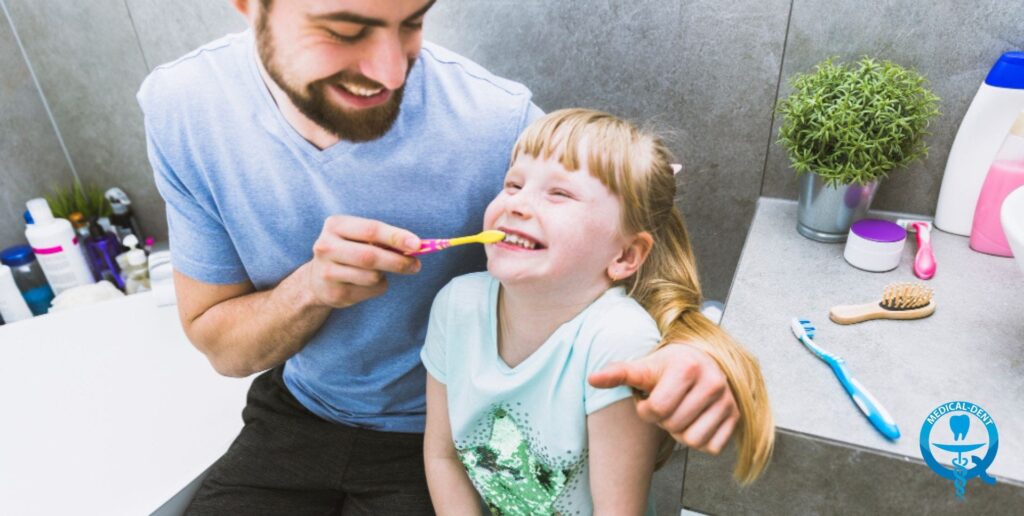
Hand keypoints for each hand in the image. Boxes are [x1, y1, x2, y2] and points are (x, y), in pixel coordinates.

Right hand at [308, 215, 421, 307]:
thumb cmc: (349, 251)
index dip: (396, 237)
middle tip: (416, 265)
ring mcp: (327, 271)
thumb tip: (416, 246)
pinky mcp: (333, 293)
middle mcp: (326, 246)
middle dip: (398, 261)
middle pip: (370, 256)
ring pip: (372, 276)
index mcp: (336, 225)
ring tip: (379, 272)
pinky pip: (369, 291)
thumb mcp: (359, 237)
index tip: (417, 244)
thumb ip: (384, 239)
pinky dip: (377, 287)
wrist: (317, 279)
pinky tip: (365, 283)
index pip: (371, 230)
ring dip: (385, 276)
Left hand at [588, 343, 738, 453]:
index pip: (658, 410)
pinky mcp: (735, 416)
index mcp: (687, 367)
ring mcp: (727, 400)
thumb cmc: (667, 366)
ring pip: (693, 440)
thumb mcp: (643, 367)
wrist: (700, 360)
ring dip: (680, 433)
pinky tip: (694, 421)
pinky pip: (712, 447)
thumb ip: (618, 373)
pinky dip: (699, 441)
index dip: (646, 410)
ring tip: (679, 414)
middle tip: (666, 406)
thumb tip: (592, 378)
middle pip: (674, 426)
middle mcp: (713, 381)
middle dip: (663, 421)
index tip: (649, 400)